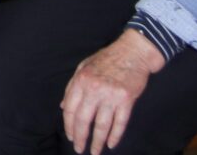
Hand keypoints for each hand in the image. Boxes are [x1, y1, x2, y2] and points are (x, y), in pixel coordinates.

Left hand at [61, 30, 162, 152]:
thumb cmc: (107, 58)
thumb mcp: (83, 67)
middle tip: (79, 149)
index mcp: (81, 81)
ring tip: (95, 151)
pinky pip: (120, 122)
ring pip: (101, 125)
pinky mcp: (126, 100)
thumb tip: (64, 107)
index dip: (69, 126)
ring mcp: (111, 95)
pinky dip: (115, 135)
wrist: (132, 52)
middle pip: (84, 120)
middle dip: (80, 137)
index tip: (71, 136)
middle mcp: (94, 89)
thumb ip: (72, 86)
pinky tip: (111, 144)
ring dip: (97, 141)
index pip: (71, 109)